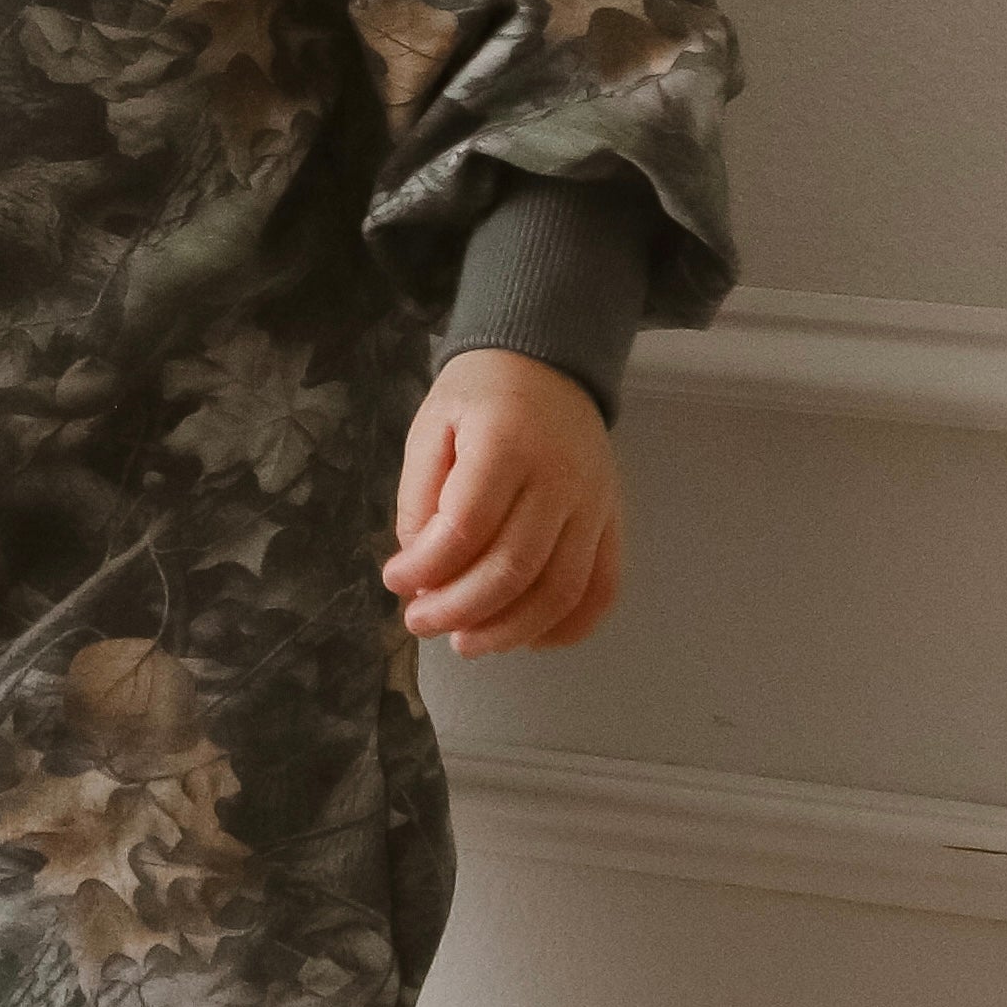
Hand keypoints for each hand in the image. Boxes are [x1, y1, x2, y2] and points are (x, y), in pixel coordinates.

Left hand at [382, 348, 622, 655]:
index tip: (394, 580)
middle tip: (420, 622)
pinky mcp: (612, 521)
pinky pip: (602, 588)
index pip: (467, 527)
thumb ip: (421, 498)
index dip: (426, 567)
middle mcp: (561, 478)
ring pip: (561, 589)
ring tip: (466, 643)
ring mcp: (595, 504)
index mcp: (508, 444)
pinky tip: (526, 638)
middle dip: (460, 609)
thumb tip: (421, 572)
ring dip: (509, 630)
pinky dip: (567, 626)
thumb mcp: (432, 427)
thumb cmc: (481, 395)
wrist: (548, 363)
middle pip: (514, 568)